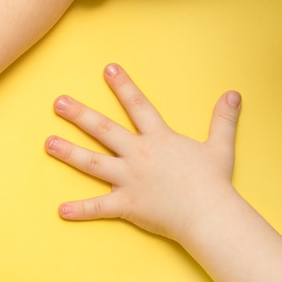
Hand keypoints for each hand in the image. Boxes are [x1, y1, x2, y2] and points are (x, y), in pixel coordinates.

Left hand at [45, 63, 241, 242]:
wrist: (210, 213)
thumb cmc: (213, 182)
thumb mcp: (220, 146)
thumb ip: (222, 120)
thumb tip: (234, 95)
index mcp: (158, 139)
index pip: (137, 105)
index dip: (123, 86)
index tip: (107, 68)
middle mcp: (138, 155)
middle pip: (104, 130)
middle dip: (79, 115)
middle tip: (58, 103)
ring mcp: (129, 179)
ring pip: (92, 163)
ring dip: (69, 153)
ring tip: (48, 143)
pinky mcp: (126, 204)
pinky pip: (98, 207)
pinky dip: (80, 210)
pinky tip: (60, 210)